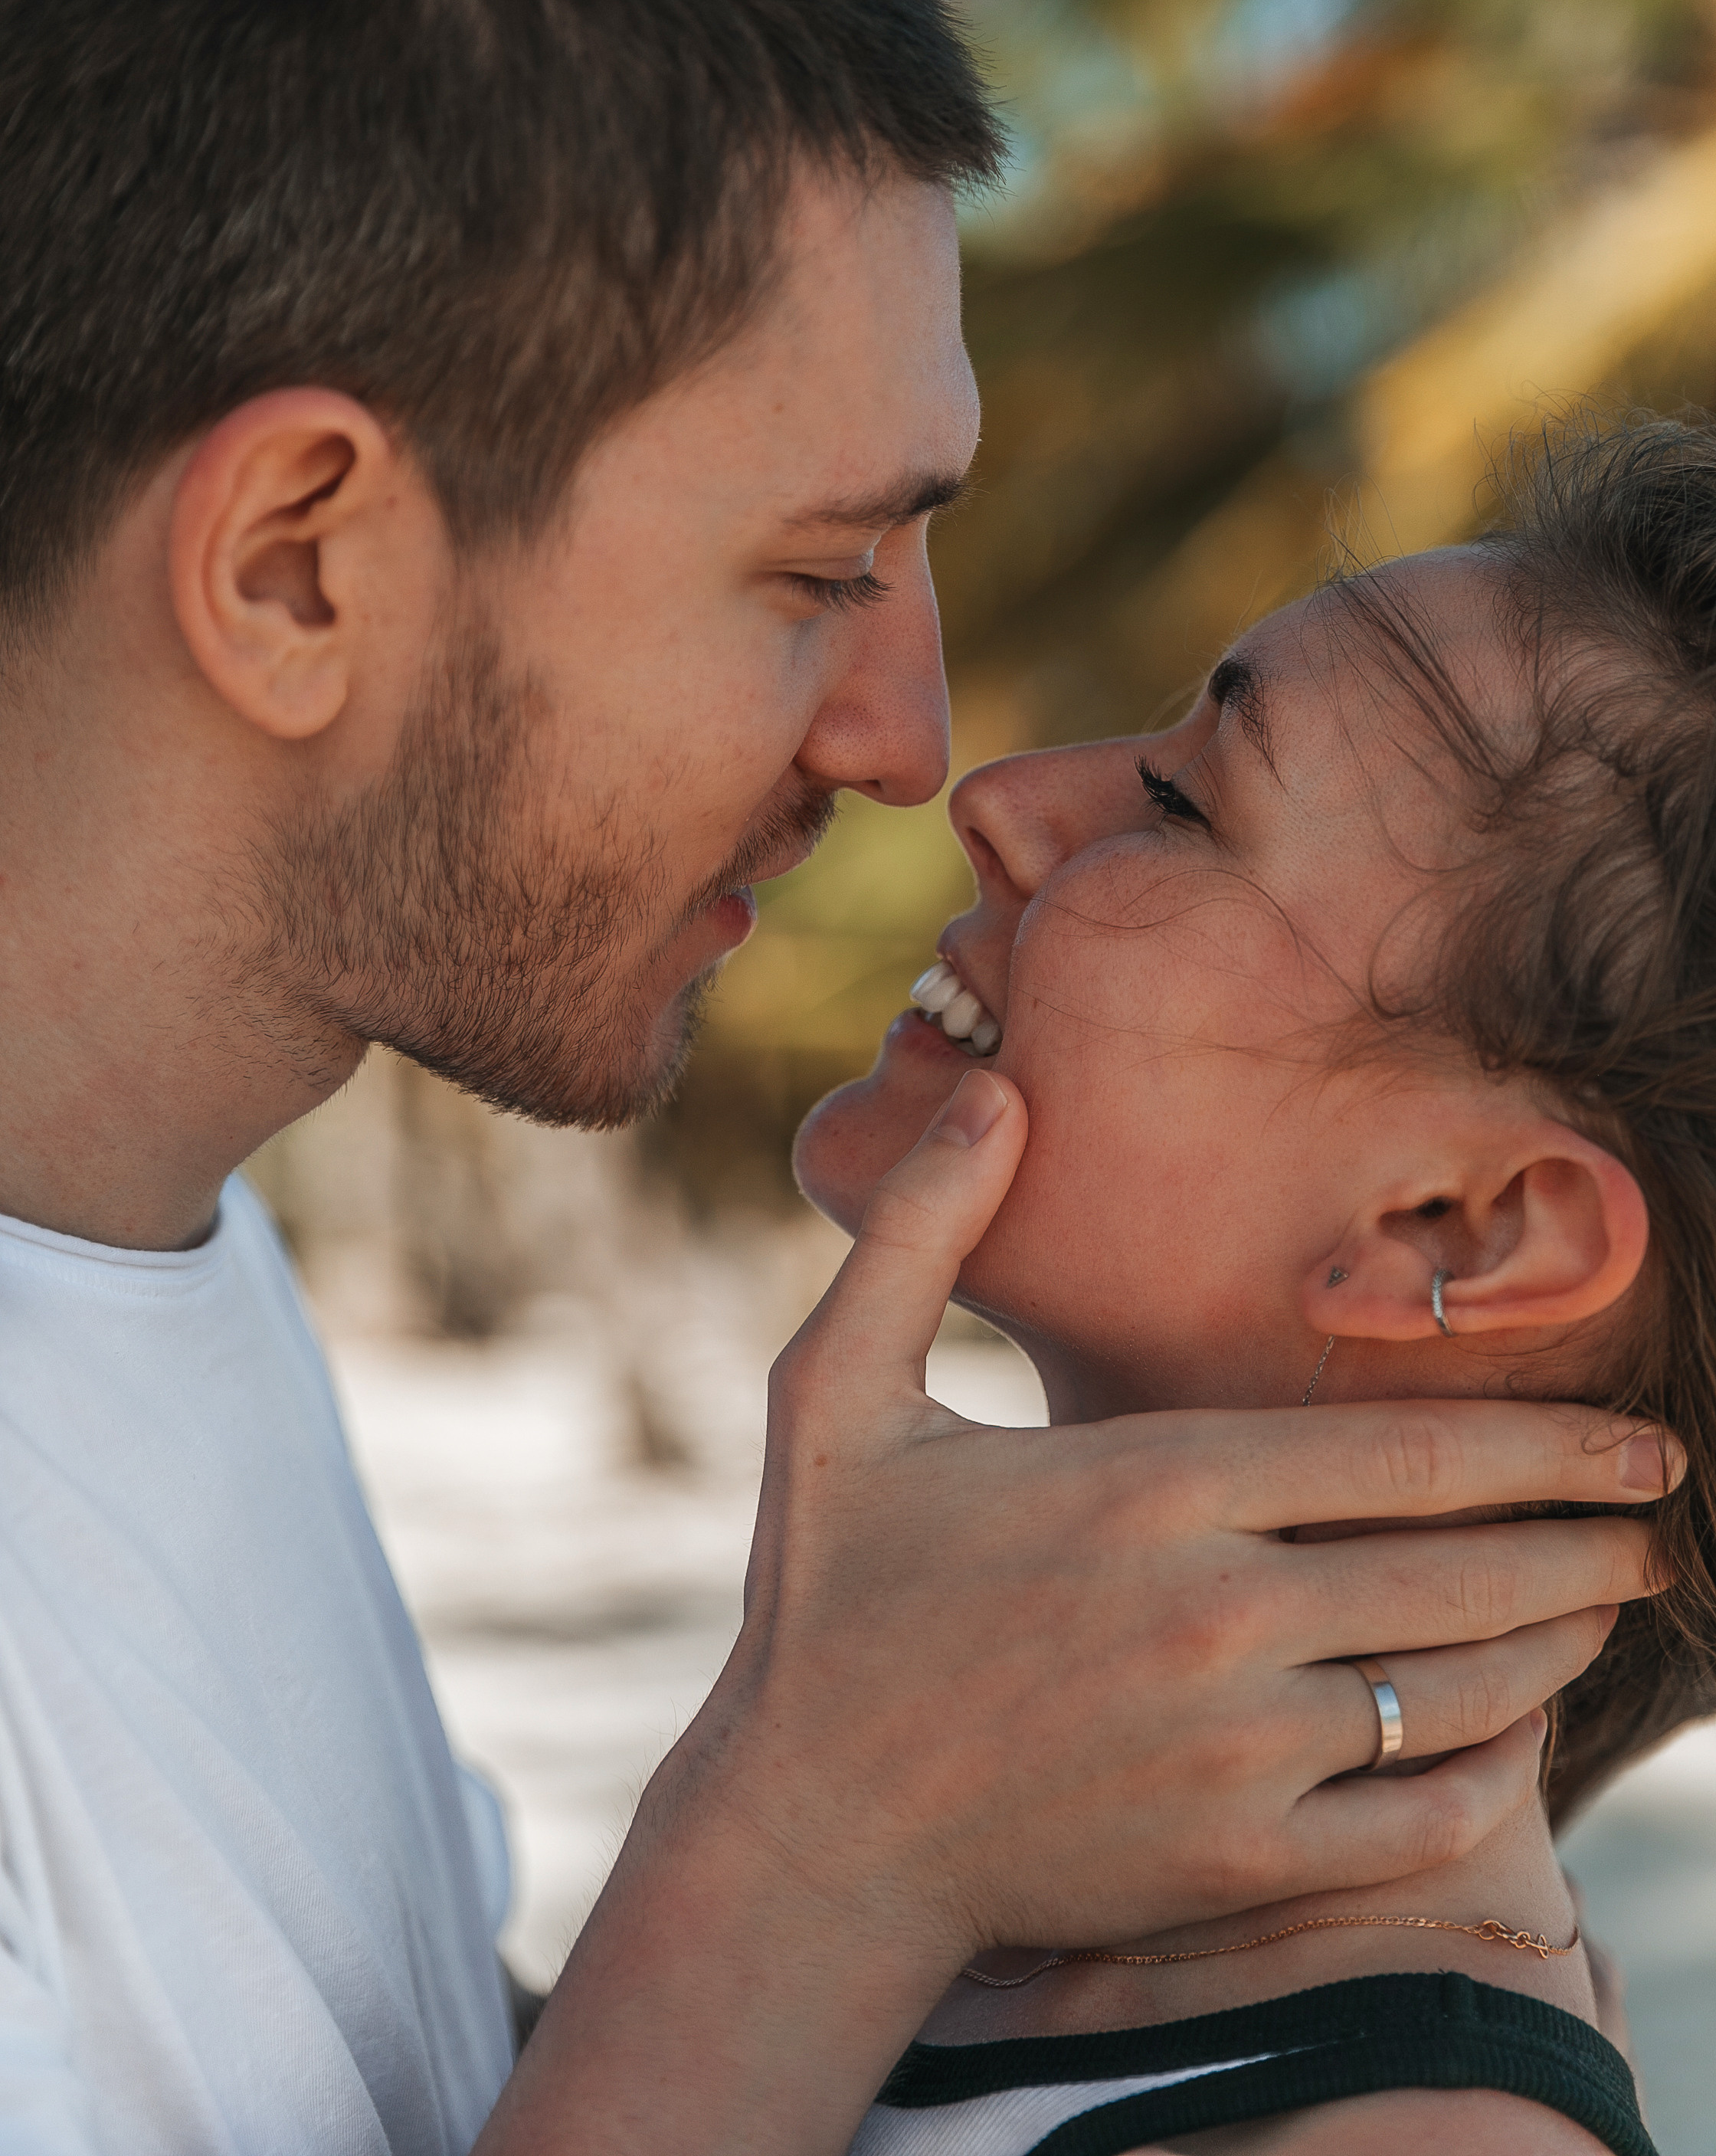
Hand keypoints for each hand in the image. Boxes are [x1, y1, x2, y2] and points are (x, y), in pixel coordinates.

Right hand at [487, 1069, 1674, 2155]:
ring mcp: (1232, 1751)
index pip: (1405, 1453)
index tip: (1639, 1439)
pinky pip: (1417, 1823)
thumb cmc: (828, 1602)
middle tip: (1655, 1518)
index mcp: (1146, 1483)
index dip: (1545, 1443)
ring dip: (1556, 1643)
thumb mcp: (834, 1390)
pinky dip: (1494, 1774)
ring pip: (1458, 1689)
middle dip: (1586, 1538)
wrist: (808, 1833)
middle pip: (1463, 1568)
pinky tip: (1516, 1734)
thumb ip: (922, 1228)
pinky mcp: (1232, 1864)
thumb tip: (989, 1087)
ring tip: (1604, 1604)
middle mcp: (1213, 1613)